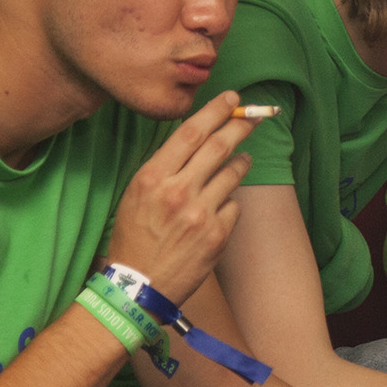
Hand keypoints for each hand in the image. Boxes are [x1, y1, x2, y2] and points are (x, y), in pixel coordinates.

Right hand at [106, 92, 262, 299]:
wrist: (138, 286)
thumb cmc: (133, 238)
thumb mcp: (136, 195)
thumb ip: (164, 168)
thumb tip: (195, 142)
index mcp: (153, 177)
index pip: (191, 132)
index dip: (216, 111)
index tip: (232, 99)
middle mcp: (179, 191)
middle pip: (219, 146)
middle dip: (240, 126)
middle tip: (253, 116)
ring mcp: (201, 213)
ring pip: (233, 173)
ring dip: (241, 162)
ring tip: (243, 159)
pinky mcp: (218, 235)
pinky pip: (234, 206)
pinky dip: (230, 203)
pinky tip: (220, 208)